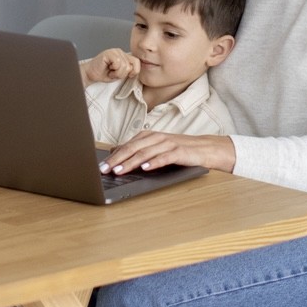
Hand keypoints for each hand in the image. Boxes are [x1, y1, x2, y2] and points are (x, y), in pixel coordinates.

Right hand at [82, 49, 139, 84]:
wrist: (91, 74)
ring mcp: (115, 51)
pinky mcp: (109, 53)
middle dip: (122, 74)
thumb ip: (128, 70)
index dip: (134, 71)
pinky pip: (118, 63)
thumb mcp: (120, 74)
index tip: (128, 76)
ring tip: (110, 71)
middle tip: (113, 74)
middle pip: (130, 66)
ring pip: (124, 66)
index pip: (137, 62)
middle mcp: (120, 52)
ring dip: (117, 73)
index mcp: (124, 56)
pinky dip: (113, 70)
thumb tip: (135, 71)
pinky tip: (108, 68)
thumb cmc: (104, 74)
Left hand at [99, 131, 235, 174]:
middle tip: (104, 169)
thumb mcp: (155, 148)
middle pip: (132, 148)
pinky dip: (154, 162)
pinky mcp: (179, 152)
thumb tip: (114, 151)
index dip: (112, 156)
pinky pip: (164, 157)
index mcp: (149, 136)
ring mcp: (168, 144)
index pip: (126, 145)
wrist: (206, 148)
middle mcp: (156, 137)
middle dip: (116, 159)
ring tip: (119, 171)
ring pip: (145, 152)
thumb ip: (137, 149)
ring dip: (130, 162)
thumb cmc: (179, 150)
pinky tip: (144, 168)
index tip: (100, 166)